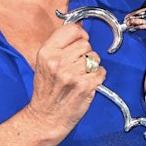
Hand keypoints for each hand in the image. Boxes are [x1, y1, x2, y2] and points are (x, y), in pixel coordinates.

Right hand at [26, 22, 104, 138]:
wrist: (46, 117)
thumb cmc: (46, 90)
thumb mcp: (43, 63)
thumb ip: (60, 44)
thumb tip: (80, 28)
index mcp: (46, 53)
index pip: (72, 29)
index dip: (79, 34)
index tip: (78, 41)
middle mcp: (59, 62)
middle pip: (85, 44)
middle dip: (83, 53)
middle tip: (74, 66)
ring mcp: (73, 74)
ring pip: (94, 57)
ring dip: (91, 66)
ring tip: (78, 76)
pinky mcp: (86, 86)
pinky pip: (101, 71)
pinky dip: (97, 77)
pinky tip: (85, 83)